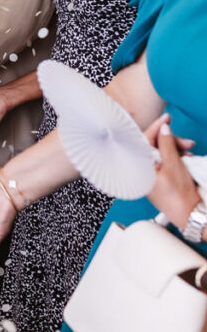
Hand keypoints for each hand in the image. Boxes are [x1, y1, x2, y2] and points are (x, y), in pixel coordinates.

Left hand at [145, 114, 200, 228]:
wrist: (188, 214)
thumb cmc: (178, 194)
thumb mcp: (173, 165)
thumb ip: (167, 145)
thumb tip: (163, 128)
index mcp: (140, 164)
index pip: (144, 139)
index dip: (156, 127)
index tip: (167, 117)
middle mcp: (142, 167)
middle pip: (154, 144)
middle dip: (171, 140)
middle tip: (187, 143)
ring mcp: (150, 172)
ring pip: (162, 151)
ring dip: (176, 148)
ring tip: (190, 151)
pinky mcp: (159, 176)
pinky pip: (165, 160)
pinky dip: (176, 156)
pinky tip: (186, 157)